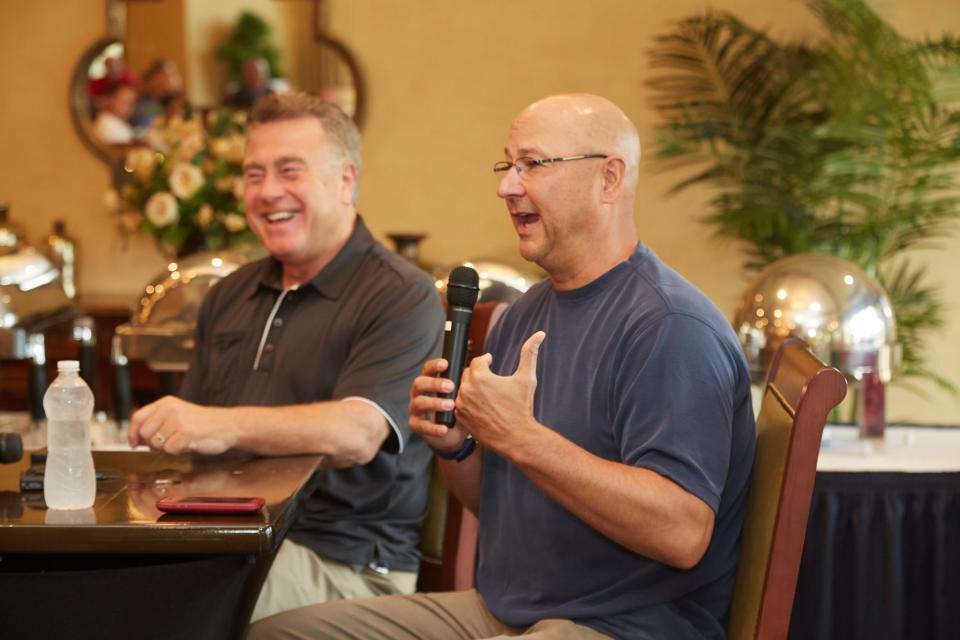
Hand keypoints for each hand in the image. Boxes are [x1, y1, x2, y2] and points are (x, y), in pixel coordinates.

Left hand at [129, 396, 235, 454]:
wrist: (229, 425)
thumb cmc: (203, 423)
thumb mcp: (178, 415)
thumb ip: (157, 423)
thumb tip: (136, 439)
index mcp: (166, 403)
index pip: (138, 417)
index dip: (132, 433)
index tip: (134, 444)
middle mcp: (170, 409)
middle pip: (144, 433)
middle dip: (152, 444)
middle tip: (168, 442)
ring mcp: (178, 421)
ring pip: (155, 444)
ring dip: (166, 448)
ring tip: (181, 441)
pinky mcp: (186, 433)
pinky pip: (169, 450)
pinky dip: (177, 452)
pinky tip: (188, 444)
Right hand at [408, 358, 468, 451]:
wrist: (451, 432)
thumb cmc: (457, 406)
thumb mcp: (464, 390)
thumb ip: (471, 374)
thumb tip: (488, 357)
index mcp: (429, 380)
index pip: (427, 368)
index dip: (435, 365)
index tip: (446, 364)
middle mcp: (419, 393)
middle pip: (420, 383)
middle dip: (435, 384)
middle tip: (451, 386)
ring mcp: (415, 409)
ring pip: (419, 403)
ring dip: (435, 403)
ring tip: (451, 405)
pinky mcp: (416, 425)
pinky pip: (421, 426)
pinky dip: (433, 428)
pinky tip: (444, 428)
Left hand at [455, 331, 544, 456]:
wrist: (516, 437)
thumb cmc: (522, 408)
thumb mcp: (527, 378)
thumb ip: (529, 353)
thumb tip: (539, 334)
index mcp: (480, 377)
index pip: (478, 360)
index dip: (486, 360)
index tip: (491, 361)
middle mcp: (467, 389)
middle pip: (468, 372)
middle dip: (478, 373)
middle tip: (489, 378)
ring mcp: (461, 404)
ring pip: (463, 387)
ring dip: (472, 387)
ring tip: (486, 392)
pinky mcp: (460, 416)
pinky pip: (460, 403)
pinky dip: (468, 402)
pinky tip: (481, 406)